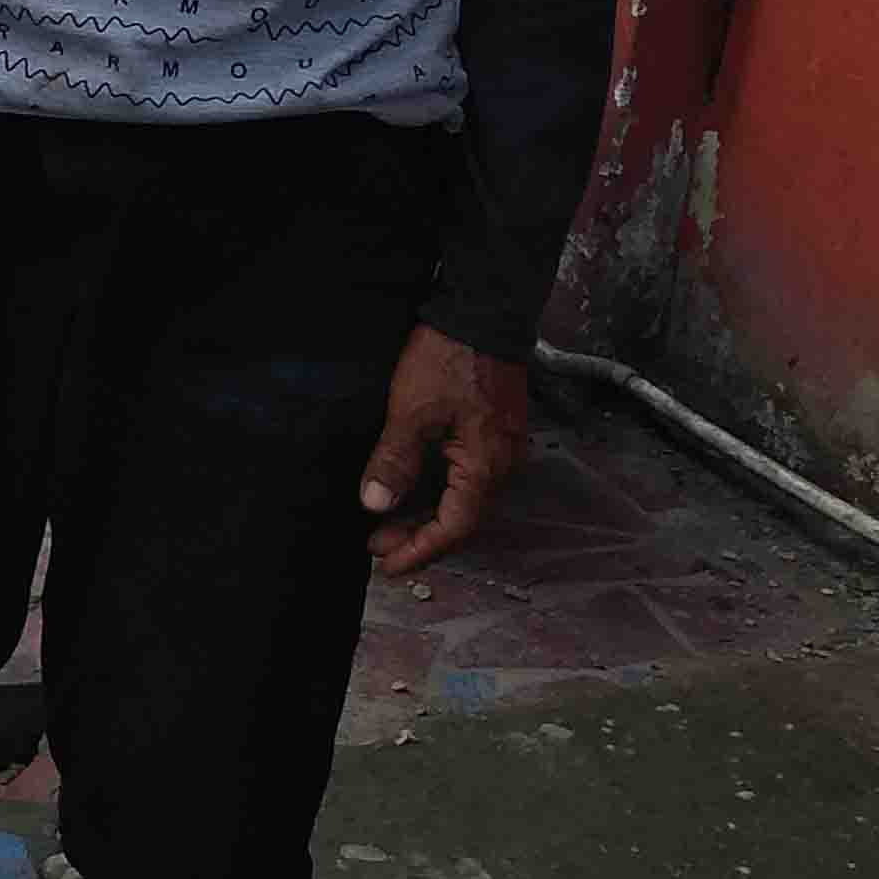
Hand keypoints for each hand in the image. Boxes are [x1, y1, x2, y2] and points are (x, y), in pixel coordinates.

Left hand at [358, 326, 529, 575]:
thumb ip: (395, 460)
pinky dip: (437, 491)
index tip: (388, 566)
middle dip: (419, 536)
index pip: (455, 528)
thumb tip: (375, 504)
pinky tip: (411, 490)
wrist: (483, 312)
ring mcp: (501, 449)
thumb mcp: (412, 410)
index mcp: (487, 466)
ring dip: (426, 514)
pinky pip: (466, 477)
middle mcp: (502, 465)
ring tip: (386, 522)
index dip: (420, 550)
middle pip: (462, 519)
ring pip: (463, 499)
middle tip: (376, 545)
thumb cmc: (450, 357)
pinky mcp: (493, 433)